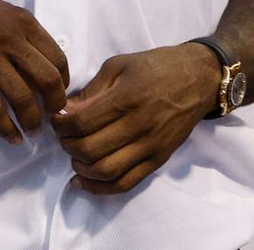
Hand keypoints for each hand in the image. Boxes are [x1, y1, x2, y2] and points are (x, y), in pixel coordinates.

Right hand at [0, 0, 68, 144]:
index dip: (64, 83)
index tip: (57, 96)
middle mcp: (8, 37)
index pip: (57, 58)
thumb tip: (47, 69)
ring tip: (32, 131)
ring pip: (22, 97)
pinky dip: (6, 128)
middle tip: (51, 117)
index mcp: (21, 21)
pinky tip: (12, 137)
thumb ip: (24, 35)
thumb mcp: (1, 13)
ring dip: (32, 121)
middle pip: (47, 79)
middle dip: (54, 105)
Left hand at [53, 44, 221, 194]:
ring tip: (73, 156)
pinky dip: (102, 188)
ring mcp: (151, 146)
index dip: (60, 125)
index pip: (82, 123)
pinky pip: (127, 183)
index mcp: (126, 98)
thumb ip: (91, 90)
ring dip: (81, 168)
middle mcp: (139, 126)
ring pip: (107, 171)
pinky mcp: (159, 160)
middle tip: (62, 137)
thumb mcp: (118, 65)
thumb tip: (66, 110)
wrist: (199, 80)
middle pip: (90, 149)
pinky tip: (84, 181)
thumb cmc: (155, 67)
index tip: (55, 120)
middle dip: (67, 146)